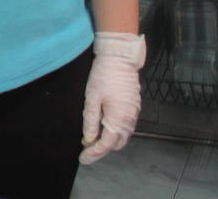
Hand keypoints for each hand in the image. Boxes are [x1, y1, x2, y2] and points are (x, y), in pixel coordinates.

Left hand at [79, 32, 145, 164]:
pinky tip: (104, 126)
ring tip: (93, 140)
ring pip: (123, 135)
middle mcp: (130, 119)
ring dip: (110, 141)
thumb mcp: (92, 99)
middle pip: (117, 143)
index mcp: (119, 119)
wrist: (120, 59)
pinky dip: (115, 131)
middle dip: (103, 149)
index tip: (83, 159)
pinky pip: (126, 126)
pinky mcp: (134, 106)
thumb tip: (88, 140)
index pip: (106, 144)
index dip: (94, 153)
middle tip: (87, 150)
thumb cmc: (103, 76)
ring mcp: (134, 113)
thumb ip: (90, 122)